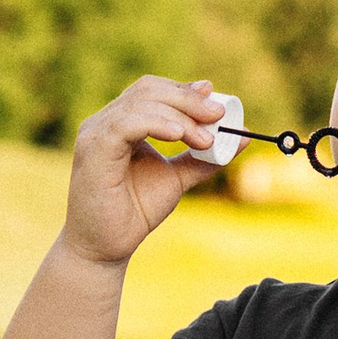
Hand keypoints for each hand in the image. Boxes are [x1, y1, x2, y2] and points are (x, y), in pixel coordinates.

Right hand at [61, 76, 229, 268]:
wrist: (104, 248)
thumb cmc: (134, 212)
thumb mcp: (176, 179)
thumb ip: (204, 158)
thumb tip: (244, 138)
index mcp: (122, 123)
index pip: (154, 91)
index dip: (186, 92)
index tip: (217, 103)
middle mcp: (105, 122)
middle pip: (149, 90)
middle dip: (189, 101)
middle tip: (219, 117)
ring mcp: (96, 133)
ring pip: (141, 103)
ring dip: (180, 116)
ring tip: (205, 140)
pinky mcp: (93, 149)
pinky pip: (126, 124)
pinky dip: (156, 123)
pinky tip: (179, 135)